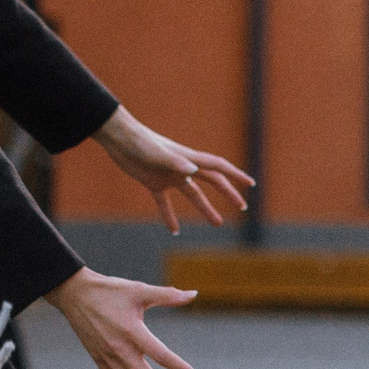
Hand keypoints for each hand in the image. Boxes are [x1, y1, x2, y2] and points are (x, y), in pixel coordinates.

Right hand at [43, 268, 200, 368]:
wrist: (73, 293)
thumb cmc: (109, 290)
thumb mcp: (139, 290)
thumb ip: (167, 295)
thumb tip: (194, 294)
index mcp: (132, 331)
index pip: (161, 355)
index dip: (180, 368)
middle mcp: (120, 349)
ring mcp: (107, 356)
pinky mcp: (97, 357)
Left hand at [93, 107, 255, 234]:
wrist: (118, 138)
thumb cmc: (138, 142)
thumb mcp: (157, 154)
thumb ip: (175, 162)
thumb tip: (194, 171)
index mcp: (188, 159)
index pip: (218, 167)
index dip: (235, 176)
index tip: (251, 184)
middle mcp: (183, 167)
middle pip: (211, 181)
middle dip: (228, 193)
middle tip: (242, 206)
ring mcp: (169, 175)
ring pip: (193, 195)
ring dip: (205, 208)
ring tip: (218, 223)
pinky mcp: (154, 182)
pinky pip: (165, 203)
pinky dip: (169, 216)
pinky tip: (174, 231)